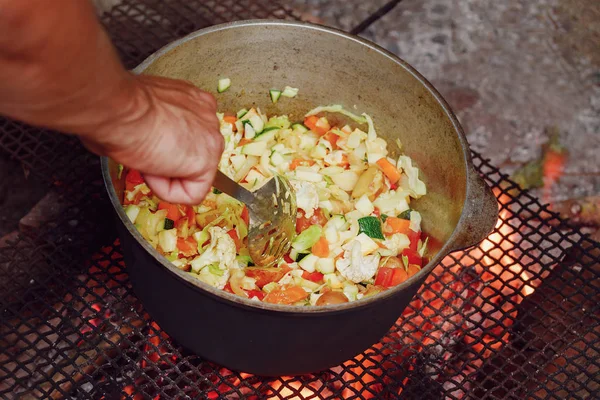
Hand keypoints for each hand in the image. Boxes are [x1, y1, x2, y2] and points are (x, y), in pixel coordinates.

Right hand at [82, 75, 223, 203]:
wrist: (118, 109)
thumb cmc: (118, 107)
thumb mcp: (142, 111)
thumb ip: (154, 125)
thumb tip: (141, 143)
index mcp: (193, 101)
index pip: (186, 136)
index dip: (161, 146)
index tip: (145, 140)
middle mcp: (208, 117)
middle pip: (190, 157)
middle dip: (164, 161)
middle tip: (143, 150)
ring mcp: (212, 140)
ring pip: (191, 177)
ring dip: (163, 175)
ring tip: (146, 156)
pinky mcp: (207, 163)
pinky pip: (191, 194)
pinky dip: (167, 191)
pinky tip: (153, 170)